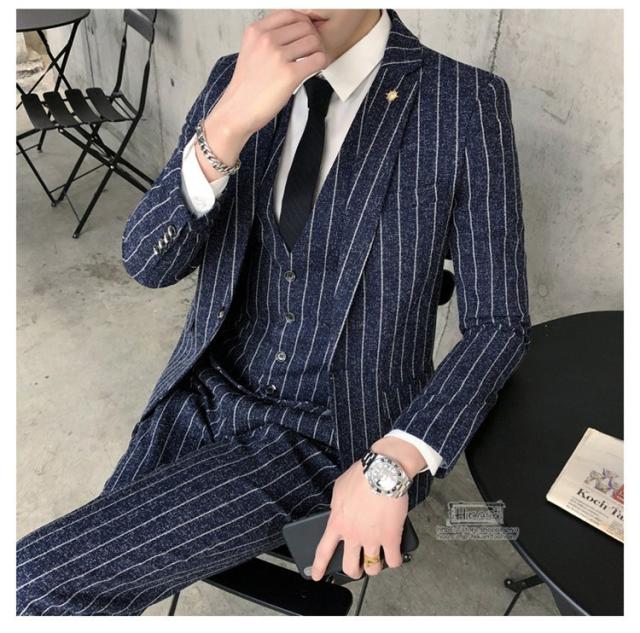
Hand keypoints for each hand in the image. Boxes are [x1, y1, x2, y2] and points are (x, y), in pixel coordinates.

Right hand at [210, 9, 327, 139]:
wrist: (238, 110)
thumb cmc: (246, 87)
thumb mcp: (250, 51)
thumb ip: (267, 37)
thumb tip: (292, 30)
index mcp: (256, 31)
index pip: (290, 14)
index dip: (303, 23)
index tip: (305, 34)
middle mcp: (266, 40)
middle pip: (305, 26)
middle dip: (312, 38)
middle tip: (310, 51)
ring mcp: (278, 56)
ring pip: (313, 41)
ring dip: (317, 51)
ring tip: (312, 61)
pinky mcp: (289, 74)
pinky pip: (318, 59)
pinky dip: (321, 63)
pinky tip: (315, 69)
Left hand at [309, 459, 408, 580]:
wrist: (383, 471)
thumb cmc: (362, 475)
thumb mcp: (339, 489)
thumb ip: (336, 506)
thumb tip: (337, 512)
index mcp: (337, 522)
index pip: (324, 550)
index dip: (319, 566)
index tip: (317, 576)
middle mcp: (353, 535)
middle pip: (350, 567)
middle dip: (354, 570)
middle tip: (357, 567)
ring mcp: (372, 539)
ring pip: (372, 568)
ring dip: (374, 567)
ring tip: (377, 560)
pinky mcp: (391, 538)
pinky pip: (393, 560)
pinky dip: (394, 561)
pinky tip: (394, 556)